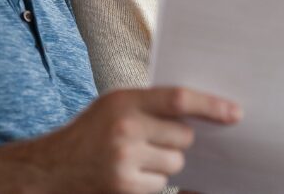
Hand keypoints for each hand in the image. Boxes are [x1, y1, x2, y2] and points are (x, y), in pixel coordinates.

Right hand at [0, 86, 240, 193]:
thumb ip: (150, 105)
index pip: (179, 99)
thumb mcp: (114, 106)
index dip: (211, 105)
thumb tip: (202, 112)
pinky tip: (128, 176)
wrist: (48, 170)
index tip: (236, 113)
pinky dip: (151, 182)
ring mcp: (124, 162)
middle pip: (183, 138)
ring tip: (134, 159)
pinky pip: (161, 185)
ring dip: (164, 163)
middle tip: (151, 141)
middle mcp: (124, 129)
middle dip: (176, 141)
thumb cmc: (89, 134)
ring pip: (175, 163)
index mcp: (123, 101)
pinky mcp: (124, 189)